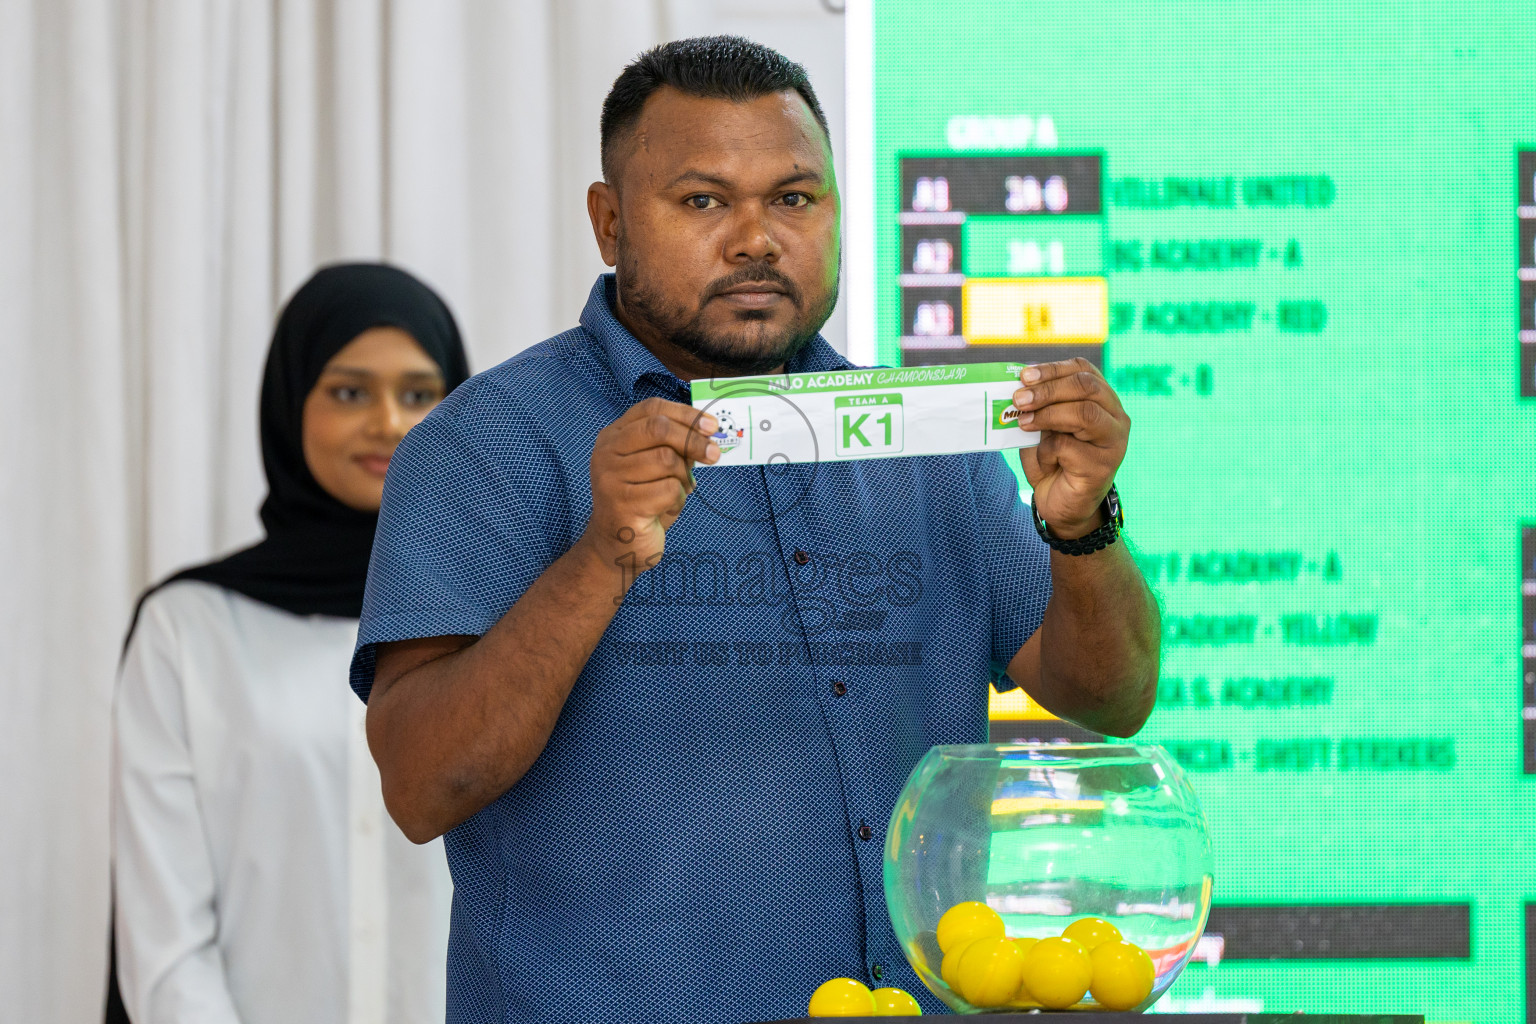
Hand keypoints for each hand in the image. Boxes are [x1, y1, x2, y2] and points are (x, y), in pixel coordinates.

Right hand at [579, 397, 719, 572]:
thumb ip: (674, 446)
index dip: (685, 414)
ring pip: (667, 461)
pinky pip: (668, 490)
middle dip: (693, 440)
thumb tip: (707, 430)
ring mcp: (610, 477)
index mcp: (614, 436)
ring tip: (676, 492)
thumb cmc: (642, 502)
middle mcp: (607, 452)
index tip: (712, 425)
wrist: (617, 545)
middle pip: (659, 429)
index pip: (652, 409)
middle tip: (714, 454)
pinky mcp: (621, 503)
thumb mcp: (658, 467)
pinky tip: (665, 509)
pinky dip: (678, 500)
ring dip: (683, 478)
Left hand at [1012, 358, 1129, 539]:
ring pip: (1084, 413)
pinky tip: (1046, 462)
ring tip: (1023, 422)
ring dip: (1047, 415)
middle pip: (1086, 387)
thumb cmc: (1052, 461)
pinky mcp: (1104, 465)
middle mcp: (1116, 417)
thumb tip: (1020, 387)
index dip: (1054, 369)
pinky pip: (1069, 446)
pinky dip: (1047, 451)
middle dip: (1048, 389)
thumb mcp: (1042, 427)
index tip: (1025, 375)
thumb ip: (1038, 407)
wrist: (1061, 505)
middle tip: (1019, 398)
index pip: (1084, 371)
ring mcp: (1114, 441)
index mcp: (1102, 400)